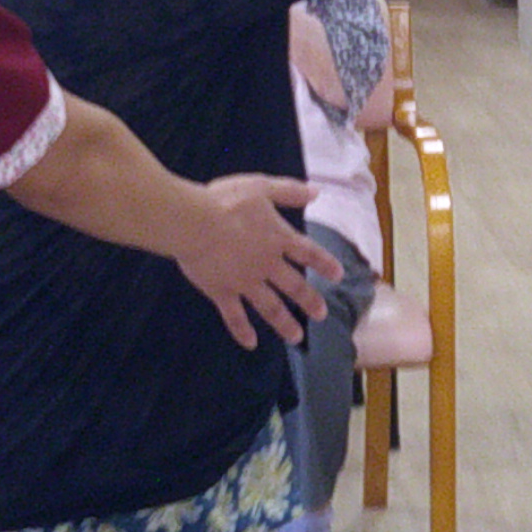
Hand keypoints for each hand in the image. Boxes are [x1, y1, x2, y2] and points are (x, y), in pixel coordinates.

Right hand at [175, 172, 333, 348]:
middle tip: (321, 315)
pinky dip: (242, 331)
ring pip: (270, 308)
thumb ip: (289, 191)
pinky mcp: (222, 293)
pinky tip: (251, 343)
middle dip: (309, 301)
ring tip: (296, 337)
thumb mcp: (261, 187)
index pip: (309, 253)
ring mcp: (245, 282)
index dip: (325, 264)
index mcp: (277, 238)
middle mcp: (266, 264)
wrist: (194, 223)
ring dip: (284, 323)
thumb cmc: (225, 202)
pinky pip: (235, 317)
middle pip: (294, 286)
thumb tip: (317, 192)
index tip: (338, 276)